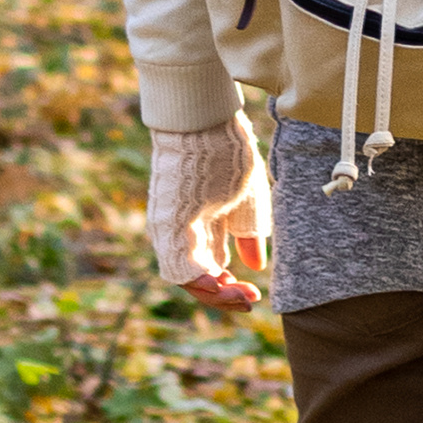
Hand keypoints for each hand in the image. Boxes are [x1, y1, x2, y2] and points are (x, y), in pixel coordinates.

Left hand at [147, 122, 270, 313]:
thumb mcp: (246, 200)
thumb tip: (255, 267)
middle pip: (197, 280)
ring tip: (240, 297)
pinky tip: (221, 286)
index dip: (229, 288)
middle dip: (224, 297)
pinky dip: (198, 283)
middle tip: (249, 301)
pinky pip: (177, 266)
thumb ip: (248, 234)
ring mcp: (172, 232)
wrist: (206, 122)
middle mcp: (181, 234)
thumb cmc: (227, 154)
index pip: (210, 269)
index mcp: (200, 228)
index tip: (255, 294)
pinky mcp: (168, 226)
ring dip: (213, 295)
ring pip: (186, 279)